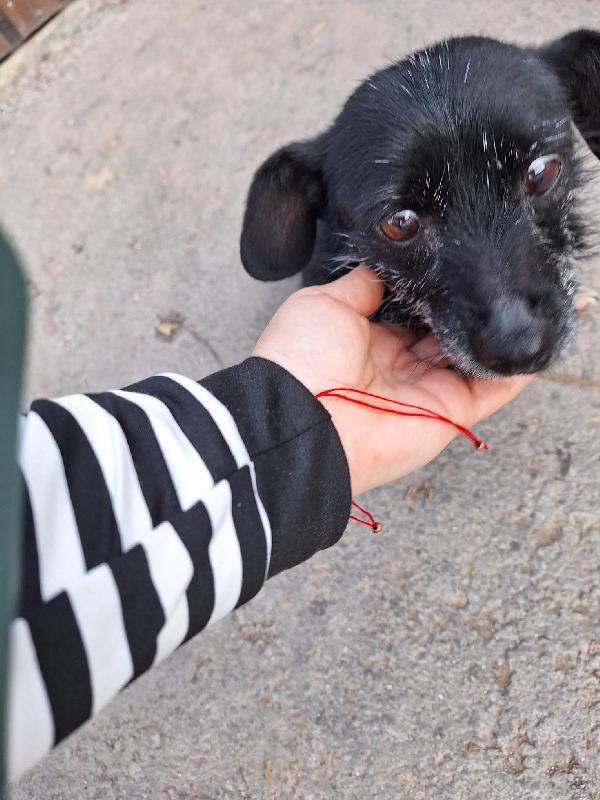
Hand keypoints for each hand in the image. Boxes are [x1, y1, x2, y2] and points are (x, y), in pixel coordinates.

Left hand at [253, 267, 532, 494]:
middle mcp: (400, 368)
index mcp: (369, 342)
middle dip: (470, 310)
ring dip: (496, 333)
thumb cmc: (302, 358)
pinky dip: (514, 370)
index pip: (415, 315)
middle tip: (496, 280)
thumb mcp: (325, 302)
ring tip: (520, 299)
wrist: (300, 418)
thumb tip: (387, 261)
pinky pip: (491, 391)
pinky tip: (532, 337)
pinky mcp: (449, 414)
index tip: (461, 266)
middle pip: (448, 335)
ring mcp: (426, 392)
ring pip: (473, 359)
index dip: (438, 293)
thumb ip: (364, 284)